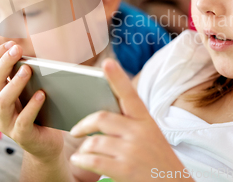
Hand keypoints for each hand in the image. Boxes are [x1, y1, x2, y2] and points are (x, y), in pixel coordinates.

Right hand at [0, 41, 64, 161]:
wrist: (46, 143)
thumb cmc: (38, 111)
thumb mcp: (29, 90)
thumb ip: (25, 74)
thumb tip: (29, 53)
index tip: (9, 43)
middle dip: (4, 64)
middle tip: (17, 50)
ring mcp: (6, 123)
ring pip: (3, 101)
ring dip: (15, 84)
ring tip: (28, 70)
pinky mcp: (21, 136)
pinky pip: (23, 121)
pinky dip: (32, 107)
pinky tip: (41, 95)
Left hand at [69, 59, 190, 180]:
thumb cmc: (157, 159)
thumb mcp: (150, 135)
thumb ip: (130, 122)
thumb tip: (101, 114)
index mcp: (146, 120)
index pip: (129, 94)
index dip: (117, 78)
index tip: (107, 63)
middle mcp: (139, 132)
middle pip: (102, 118)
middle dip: (83, 124)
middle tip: (75, 129)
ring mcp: (132, 151)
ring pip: (94, 141)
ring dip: (82, 147)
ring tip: (80, 151)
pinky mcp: (125, 169)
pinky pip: (93, 160)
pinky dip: (82, 159)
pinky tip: (79, 160)